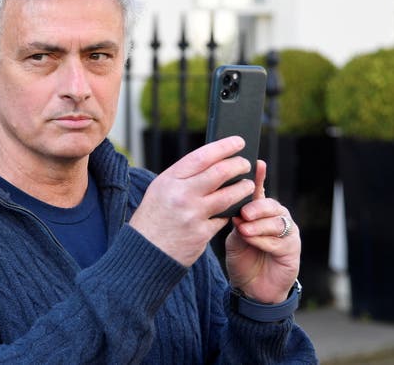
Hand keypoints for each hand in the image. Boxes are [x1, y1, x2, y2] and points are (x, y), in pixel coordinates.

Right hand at [130, 136, 255, 266]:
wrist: (145, 252)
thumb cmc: (154, 217)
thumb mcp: (160, 189)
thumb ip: (184, 176)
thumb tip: (212, 161)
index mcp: (169, 180)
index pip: (202, 156)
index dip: (224, 147)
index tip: (238, 141)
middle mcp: (181, 195)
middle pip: (220, 173)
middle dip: (238, 165)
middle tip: (246, 164)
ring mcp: (192, 215)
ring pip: (228, 196)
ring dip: (243, 188)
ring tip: (248, 185)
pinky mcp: (201, 234)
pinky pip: (224, 218)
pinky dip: (231, 211)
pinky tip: (235, 207)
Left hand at [225, 160, 300, 303]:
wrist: (251, 288)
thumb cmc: (242, 259)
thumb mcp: (234, 237)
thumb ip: (237, 221)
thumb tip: (236, 208)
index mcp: (261, 213)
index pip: (260, 191)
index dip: (259, 177)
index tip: (257, 163)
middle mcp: (277, 219)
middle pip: (271, 205)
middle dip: (257, 207)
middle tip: (244, 212)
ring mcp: (287, 233)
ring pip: (276, 222)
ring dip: (258, 225)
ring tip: (244, 229)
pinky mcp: (292, 250)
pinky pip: (279, 241)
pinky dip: (263, 240)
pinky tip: (252, 240)